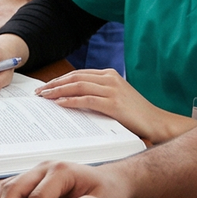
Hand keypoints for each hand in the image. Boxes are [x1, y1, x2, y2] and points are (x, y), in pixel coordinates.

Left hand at [36, 68, 192, 144]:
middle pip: (74, 77)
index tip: (45, 86)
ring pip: (78, 86)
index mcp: (109, 74)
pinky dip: (71, 101)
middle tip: (39, 92)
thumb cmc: (135, 114)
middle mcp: (110, 78)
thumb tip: (71, 98)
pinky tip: (60, 104)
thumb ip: (97, 94)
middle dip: (54, 84)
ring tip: (44, 97)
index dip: (59, 80)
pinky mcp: (114, 103)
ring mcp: (112, 89)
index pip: (78, 74)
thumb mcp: (115, 98)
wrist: (157, 123)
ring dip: (57, 91)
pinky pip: (87, 99)